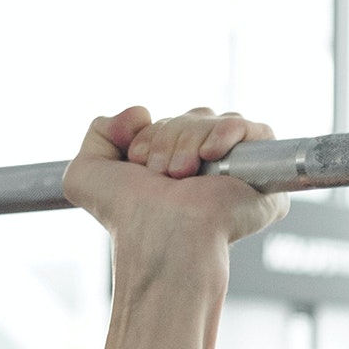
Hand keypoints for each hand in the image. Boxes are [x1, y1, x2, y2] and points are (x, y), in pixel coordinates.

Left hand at [61, 106, 280, 252]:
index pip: (168, 121)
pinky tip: (210, 156)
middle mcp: (204, 168)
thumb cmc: (127, 218)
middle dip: (168, 136)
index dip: (149, 134)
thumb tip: (140, 112)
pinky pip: (257, 130)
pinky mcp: (264, 174)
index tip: (138, 163)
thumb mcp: (84, 173)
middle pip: (192, 116)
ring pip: (216, 119)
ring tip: (181, 175)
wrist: (160, 236)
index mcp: (172, 167)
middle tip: (161, 174)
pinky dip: (228, 133)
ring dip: (189, 140)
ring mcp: (236, 171)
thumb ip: (98, 132)